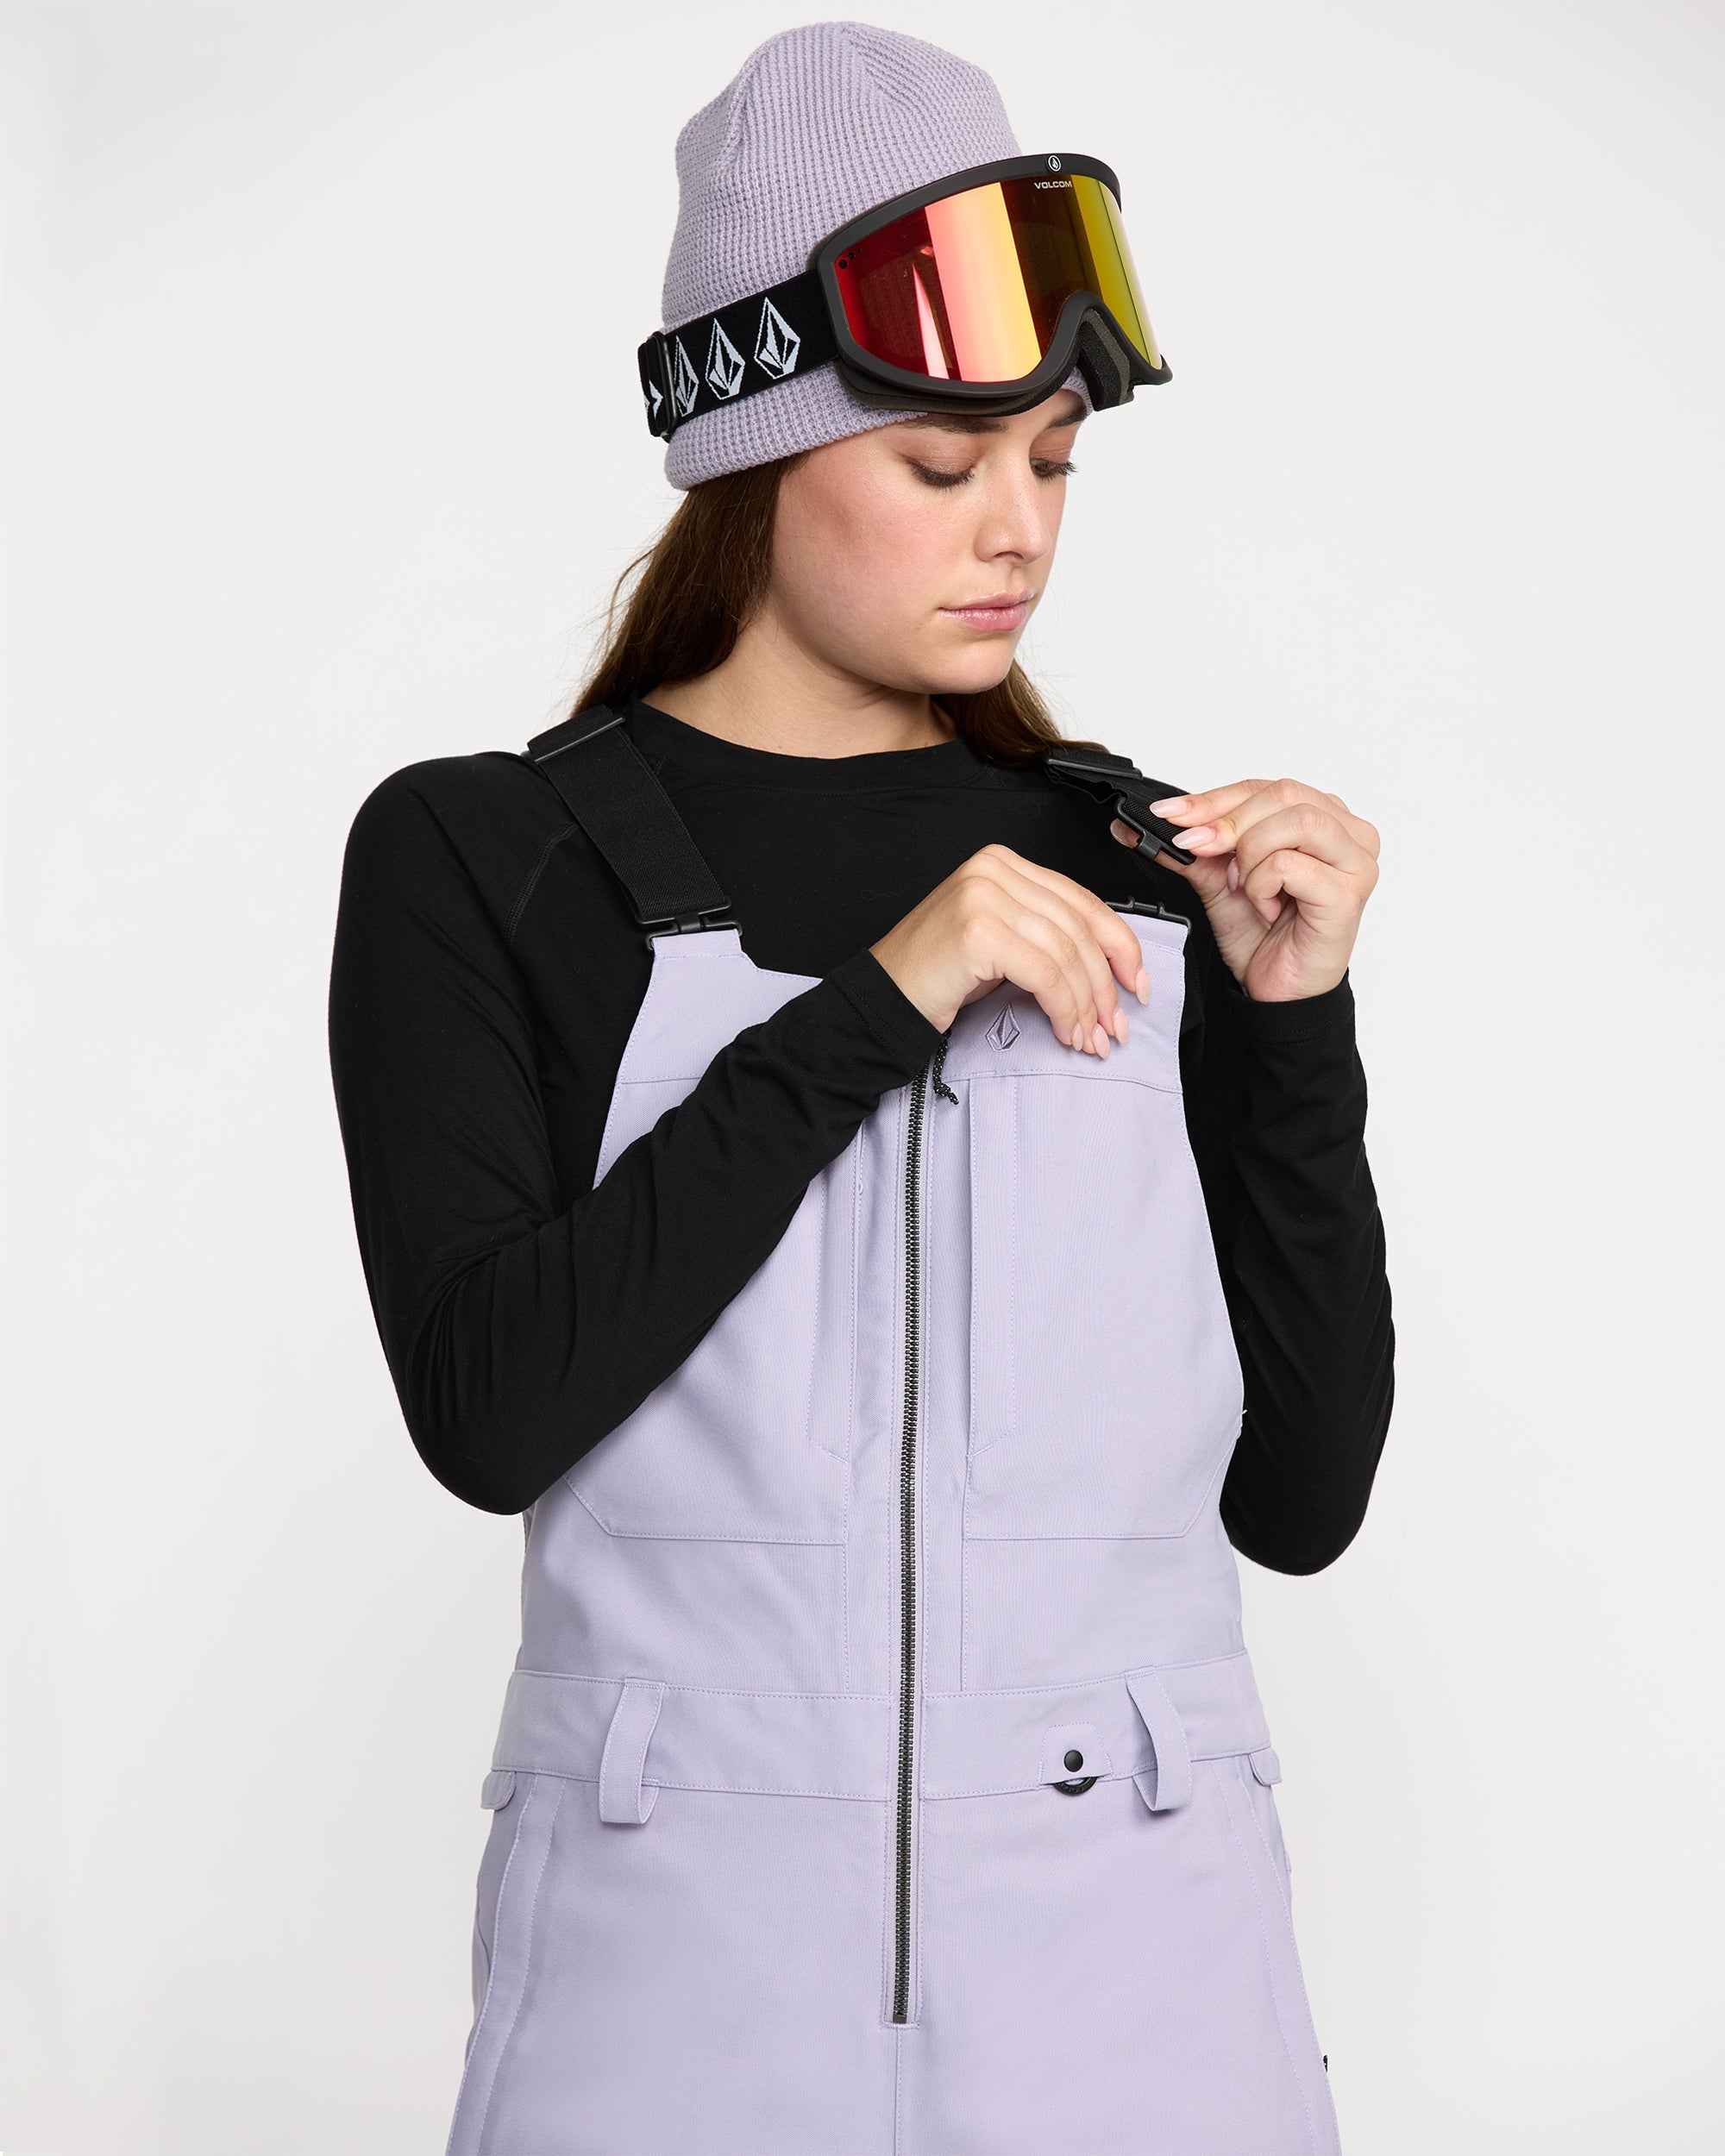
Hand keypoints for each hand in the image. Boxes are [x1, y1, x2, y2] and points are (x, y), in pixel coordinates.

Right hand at [870, 843, 1149, 1054]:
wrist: (881, 999)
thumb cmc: (936, 976)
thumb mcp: (1001, 943)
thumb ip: (1047, 935)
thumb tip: (1111, 968)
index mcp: (1002, 862)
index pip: (1081, 900)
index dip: (1120, 945)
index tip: (1136, 985)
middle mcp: (993, 868)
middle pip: (1079, 928)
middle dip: (1106, 985)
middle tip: (1114, 1027)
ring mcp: (984, 895)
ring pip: (1067, 953)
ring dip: (1087, 1004)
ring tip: (1089, 1038)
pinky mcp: (979, 930)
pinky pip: (1046, 974)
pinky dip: (1065, 1008)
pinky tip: (1066, 1031)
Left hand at [1110, 777, 1379, 1001]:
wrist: (1277, 990)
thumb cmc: (1263, 934)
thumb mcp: (1218, 879)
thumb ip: (1194, 846)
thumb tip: (1151, 821)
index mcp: (1325, 818)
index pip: (1266, 787)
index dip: (1215, 798)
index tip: (1170, 814)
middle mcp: (1349, 834)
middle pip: (1283, 794)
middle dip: (1228, 823)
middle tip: (1198, 849)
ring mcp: (1356, 862)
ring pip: (1293, 821)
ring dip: (1250, 855)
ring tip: (1244, 887)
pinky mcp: (1348, 893)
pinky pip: (1289, 864)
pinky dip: (1261, 885)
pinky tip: (1266, 908)